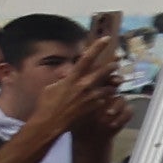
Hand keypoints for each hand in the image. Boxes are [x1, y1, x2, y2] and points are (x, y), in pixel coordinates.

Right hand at [0, 48, 119, 154]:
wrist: (49, 124)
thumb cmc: (46, 105)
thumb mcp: (51, 87)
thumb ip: (63, 80)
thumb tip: (67, 74)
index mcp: (72, 78)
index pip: (87, 59)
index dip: (98, 47)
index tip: (107, 39)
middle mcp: (84, 86)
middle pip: (104, 71)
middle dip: (112, 66)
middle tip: (117, 63)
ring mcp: (91, 97)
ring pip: (109, 86)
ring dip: (112, 83)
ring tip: (115, 81)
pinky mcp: (94, 107)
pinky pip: (104, 99)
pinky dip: (106, 97)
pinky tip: (105, 98)